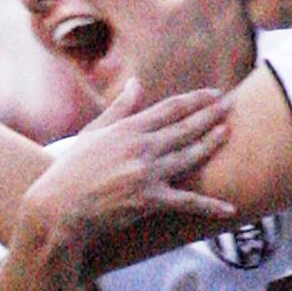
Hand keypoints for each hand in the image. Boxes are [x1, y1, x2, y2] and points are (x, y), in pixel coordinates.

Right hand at [21, 80, 235, 275]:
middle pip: (185, 127)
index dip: (196, 99)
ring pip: (189, 156)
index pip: (171, 108)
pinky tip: (230, 208)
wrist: (57, 207)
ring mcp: (146, 174)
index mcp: (128, 129)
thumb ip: (120, 107)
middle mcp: (141, 147)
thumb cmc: (71, 169)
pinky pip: (186, 201)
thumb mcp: (93, 132)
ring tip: (230, 132)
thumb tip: (137, 82)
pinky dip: (209, 205)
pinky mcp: (148, 200)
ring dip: (212, 144)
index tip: (214, 93)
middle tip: (233, 104)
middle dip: (212, 115)